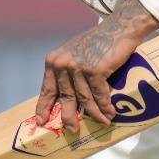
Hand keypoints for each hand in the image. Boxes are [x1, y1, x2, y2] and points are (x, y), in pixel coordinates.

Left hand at [33, 0, 158, 131]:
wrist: (117, 29)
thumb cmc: (97, 43)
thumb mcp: (75, 56)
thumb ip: (69, 74)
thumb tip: (68, 99)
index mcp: (54, 61)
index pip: (47, 89)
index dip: (44, 106)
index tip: (41, 120)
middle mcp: (62, 64)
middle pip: (65, 98)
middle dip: (69, 116)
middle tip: (72, 130)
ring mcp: (77, 67)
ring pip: (84, 99)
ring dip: (95, 114)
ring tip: (103, 122)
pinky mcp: (94, 70)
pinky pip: (99, 95)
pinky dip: (106, 106)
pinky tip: (110, 113)